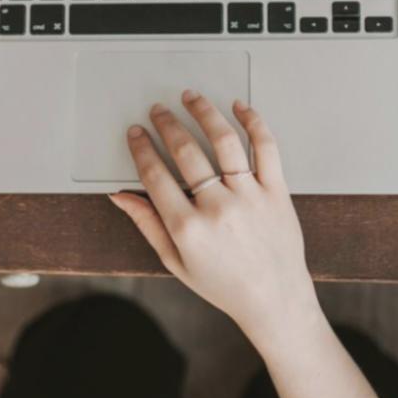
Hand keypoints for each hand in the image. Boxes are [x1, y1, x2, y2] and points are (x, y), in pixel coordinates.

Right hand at [109, 92, 321, 350]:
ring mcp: (250, 196)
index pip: (156, 175)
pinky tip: (239, 108)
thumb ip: (147, 224)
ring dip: (204, 113)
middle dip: (167, 125)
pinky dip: (253, 122)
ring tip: (191, 98)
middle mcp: (218, 208)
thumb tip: (121, 196)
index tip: (136, 134)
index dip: (141, 148)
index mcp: (188, 228)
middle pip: (186, 152)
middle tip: (158, 111)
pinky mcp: (276, 191)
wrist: (274, 299)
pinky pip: (266, 147)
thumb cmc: (225, 285)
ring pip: (224, 141)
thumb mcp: (175, 262)